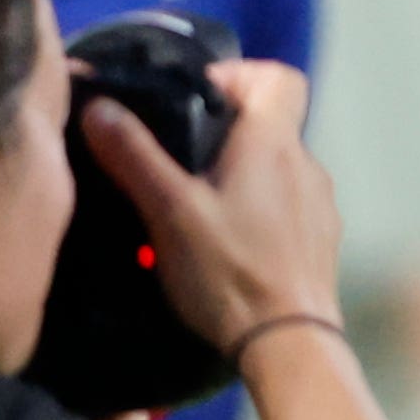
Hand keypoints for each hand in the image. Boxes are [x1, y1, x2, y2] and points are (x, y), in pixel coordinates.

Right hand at [80, 60, 337, 354]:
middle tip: (173, 160)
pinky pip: (286, 206)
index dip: (238, 76)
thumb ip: (134, 157)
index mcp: (274, 144)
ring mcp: (318, 204)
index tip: (194, 98)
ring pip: (275, 167)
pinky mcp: (318, 239)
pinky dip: (255, 210)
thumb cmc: (230, 275)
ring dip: (236, 175)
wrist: (289, 343)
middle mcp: (305, 165)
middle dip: (222, 133)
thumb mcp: (168, 212)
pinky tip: (222, 243)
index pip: (277, 76)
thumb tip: (100, 107)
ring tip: (190, 207)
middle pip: (269, 123)